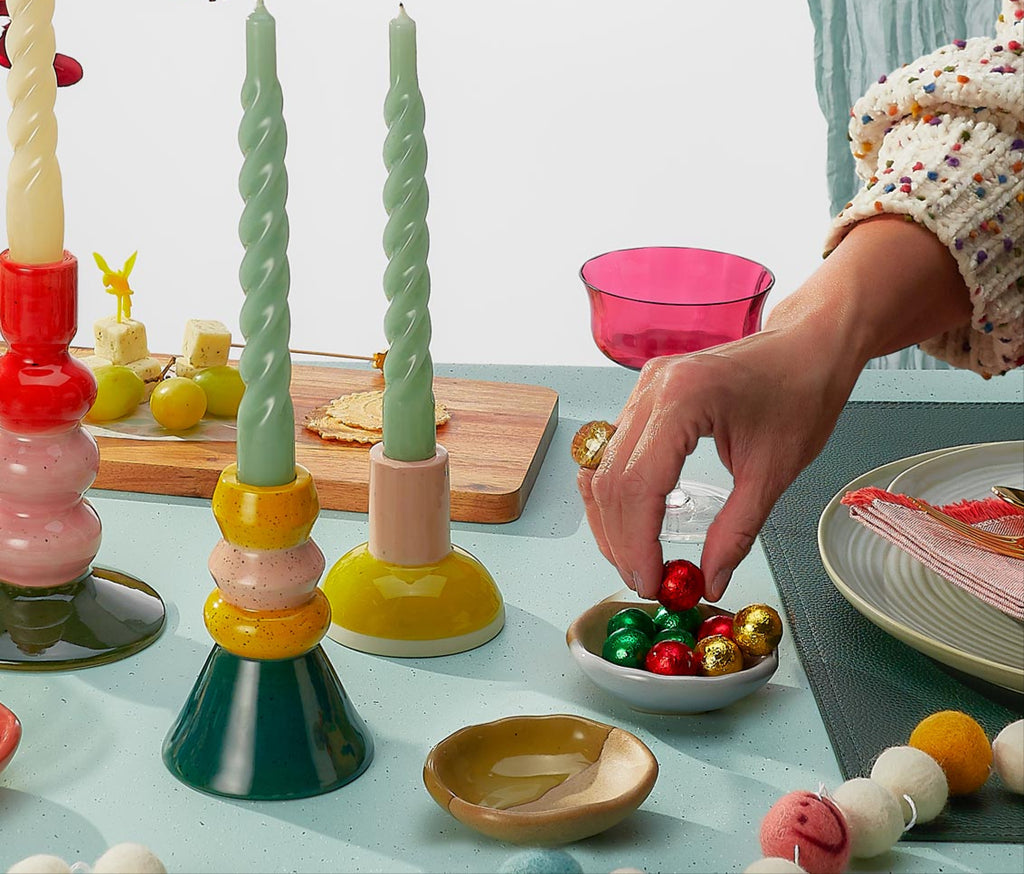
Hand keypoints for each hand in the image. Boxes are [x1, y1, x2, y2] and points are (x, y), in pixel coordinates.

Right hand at [577, 326, 855, 600]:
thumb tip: (710, 580)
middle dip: (621, 540)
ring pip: (603, 468)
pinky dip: (616, 493)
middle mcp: (652, 387)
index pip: (639, 484)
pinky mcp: (645, 394)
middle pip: (611, 479)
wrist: (808, 346)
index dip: (637, 543)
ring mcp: (643, 387)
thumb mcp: (775, 472)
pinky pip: (613, 451)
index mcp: (684, 398)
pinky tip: (628, 523)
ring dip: (612, 520)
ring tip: (635, 561)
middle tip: (644, 582)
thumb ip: (737, 531)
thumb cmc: (801, 394)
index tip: (651, 583)